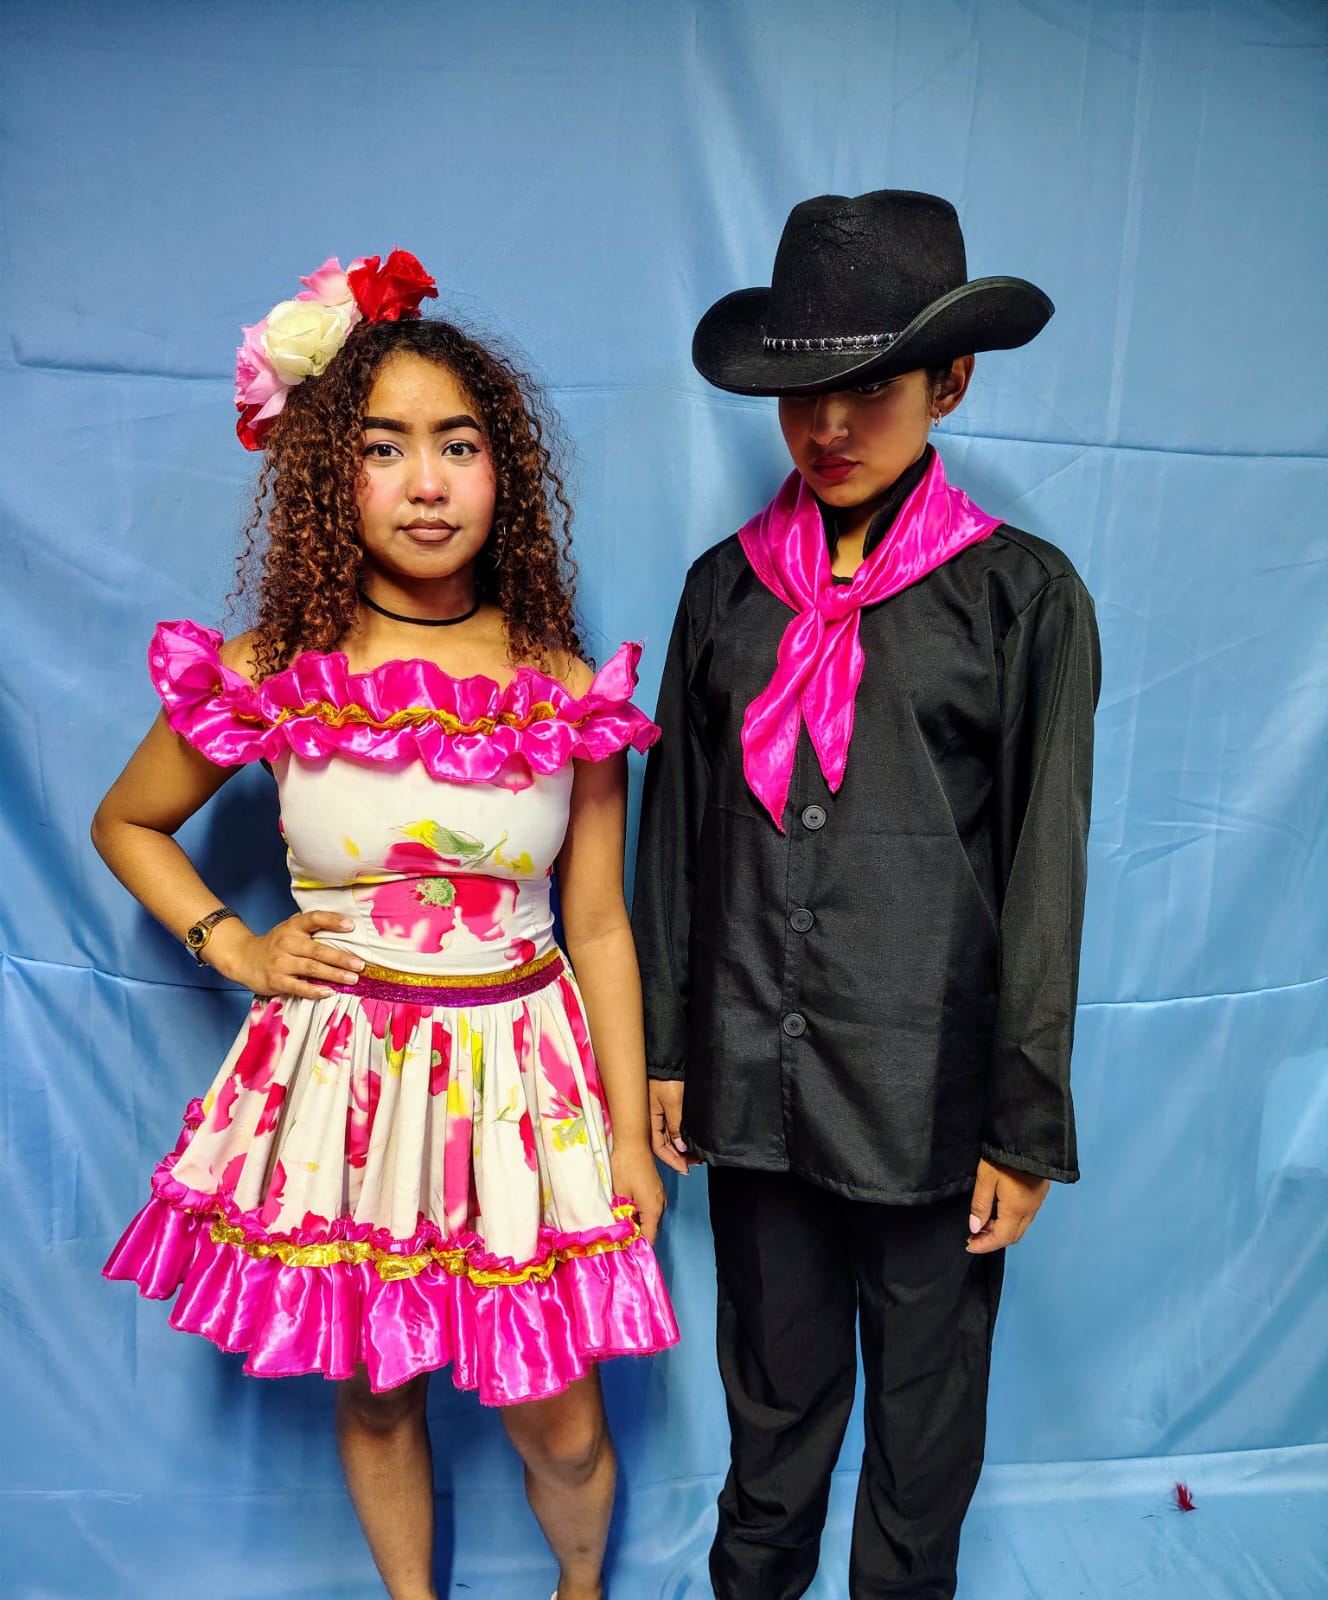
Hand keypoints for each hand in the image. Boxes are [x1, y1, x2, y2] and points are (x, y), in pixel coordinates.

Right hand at [210, 911, 364, 997]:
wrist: (244, 958)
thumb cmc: (276, 944)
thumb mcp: (290, 929)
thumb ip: (312, 928)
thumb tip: (347, 928)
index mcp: (293, 926)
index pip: (314, 918)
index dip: (332, 921)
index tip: (351, 926)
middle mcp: (287, 942)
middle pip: (319, 950)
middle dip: (342, 958)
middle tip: (360, 965)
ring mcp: (281, 962)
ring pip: (312, 969)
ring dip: (334, 975)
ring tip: (352, 979)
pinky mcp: (277, 980)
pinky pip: (299, 987)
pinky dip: (315, 990)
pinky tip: (329, 992)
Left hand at [611, 1138, 666, 1244]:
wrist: (633, 1142)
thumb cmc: (626, 1167)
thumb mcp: (620, 1195)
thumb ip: (621, 1217)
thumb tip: (618, 1234)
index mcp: (654, 1209)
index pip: (649, 1238)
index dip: (638, 1249)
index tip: (625, 1256)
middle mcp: (660, 1205)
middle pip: (650, 1229)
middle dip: (635, 1238)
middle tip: (618, 1245)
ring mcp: (659, 1196)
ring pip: (648, 1219)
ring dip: (635, 1225)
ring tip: (618, 1232)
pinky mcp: (654, 1189)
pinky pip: (648, 1208)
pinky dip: (637, 1214)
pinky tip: (624, 1215)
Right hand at [649, 1079, 696, 1175]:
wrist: (668, 1059)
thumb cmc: (666, 1077)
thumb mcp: (673, 1102)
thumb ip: (676, 1125)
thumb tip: (680, 1146)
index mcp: (650, 1119)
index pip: (658, 1148)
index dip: (671, 1160)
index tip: (684, 1169)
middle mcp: (653, 1119)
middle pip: (664, 1145)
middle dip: (678, 1156)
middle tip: (695, 1162)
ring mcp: (659, 1113)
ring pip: (669, 1138)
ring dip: (680, 1148)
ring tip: (696, 1154)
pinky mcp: (667, 1107)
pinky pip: (672, 1128)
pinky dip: (680, 1137)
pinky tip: (690, 1140)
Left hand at [966, 1157, 1050, 1253]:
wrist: (1032, 1136)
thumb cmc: (1005, 1155)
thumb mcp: (986, 1177)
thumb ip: (980, 1204)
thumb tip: (975, 1227)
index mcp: (1016, 1209)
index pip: (1001, 1238)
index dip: (984, 1245)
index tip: (969, 1245)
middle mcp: (1030, 1210)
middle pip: (1013, 1236)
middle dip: (993, 1240)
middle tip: (974, 1235)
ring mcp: (1037, 1202)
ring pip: (1020, 1227)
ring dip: (1002, 1230)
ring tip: (983, 1222)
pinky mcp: (1039, 1193)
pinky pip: (1025, 1216)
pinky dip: (1011, 1221)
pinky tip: (998, 1211)